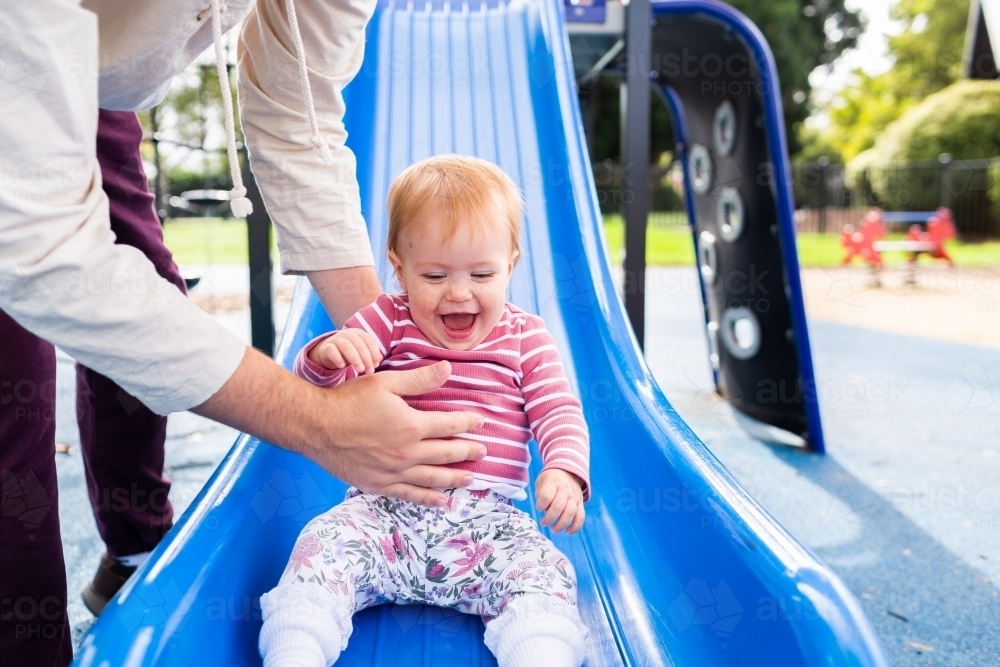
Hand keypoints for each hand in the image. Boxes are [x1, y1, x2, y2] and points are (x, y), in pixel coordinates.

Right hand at [194, 349, 486, 507]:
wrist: (315, 426)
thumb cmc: (348, 400)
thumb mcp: (385, 381)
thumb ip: (419, 379)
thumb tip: (448, 369)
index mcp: (411, 426)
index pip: (450, 425)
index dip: (468, 423)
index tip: (482, 422)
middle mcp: (407, 453)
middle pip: (447, 454)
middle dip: (469, 452)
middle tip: (485, 452)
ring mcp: (393, 472)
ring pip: (433, 479)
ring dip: (455, 479)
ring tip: (472, 479)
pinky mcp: (379, 484)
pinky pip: (410, 495)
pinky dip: (428, 499)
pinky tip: (442, 502)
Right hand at [309, 328, 382, 373]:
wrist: (329, 352)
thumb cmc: (350, 353)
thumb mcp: (361, 353)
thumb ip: (370, 355)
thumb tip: (379, 360)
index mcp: (359, 333)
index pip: (369, 341)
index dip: (374, 353)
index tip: (376, 365)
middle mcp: (348, 334)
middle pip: (359, 344)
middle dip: (366, 359)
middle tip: (369, 371)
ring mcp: (336, 339)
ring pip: (346, 346)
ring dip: (355, 359)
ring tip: (360, 370)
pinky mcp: (326, 347)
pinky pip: (331, 350)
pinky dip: (337, 358)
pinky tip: (342, 366)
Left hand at [535, 468, 585, 534]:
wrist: (568, 471)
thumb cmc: (550, 479)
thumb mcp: (541, 481)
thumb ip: (540, 495)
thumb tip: (544, 510)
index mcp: (553, 482)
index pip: (547, 495)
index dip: (541, 504)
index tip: (538, 508)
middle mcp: (565, 490)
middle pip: (558, 506)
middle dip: (550, 518)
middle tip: (543, 523)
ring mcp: (574, 497)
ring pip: (570, 512)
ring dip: (561, 524)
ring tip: (553, 530)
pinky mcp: (580, 504)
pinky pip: (580, 516)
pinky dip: (576, 526)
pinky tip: (568, 532)